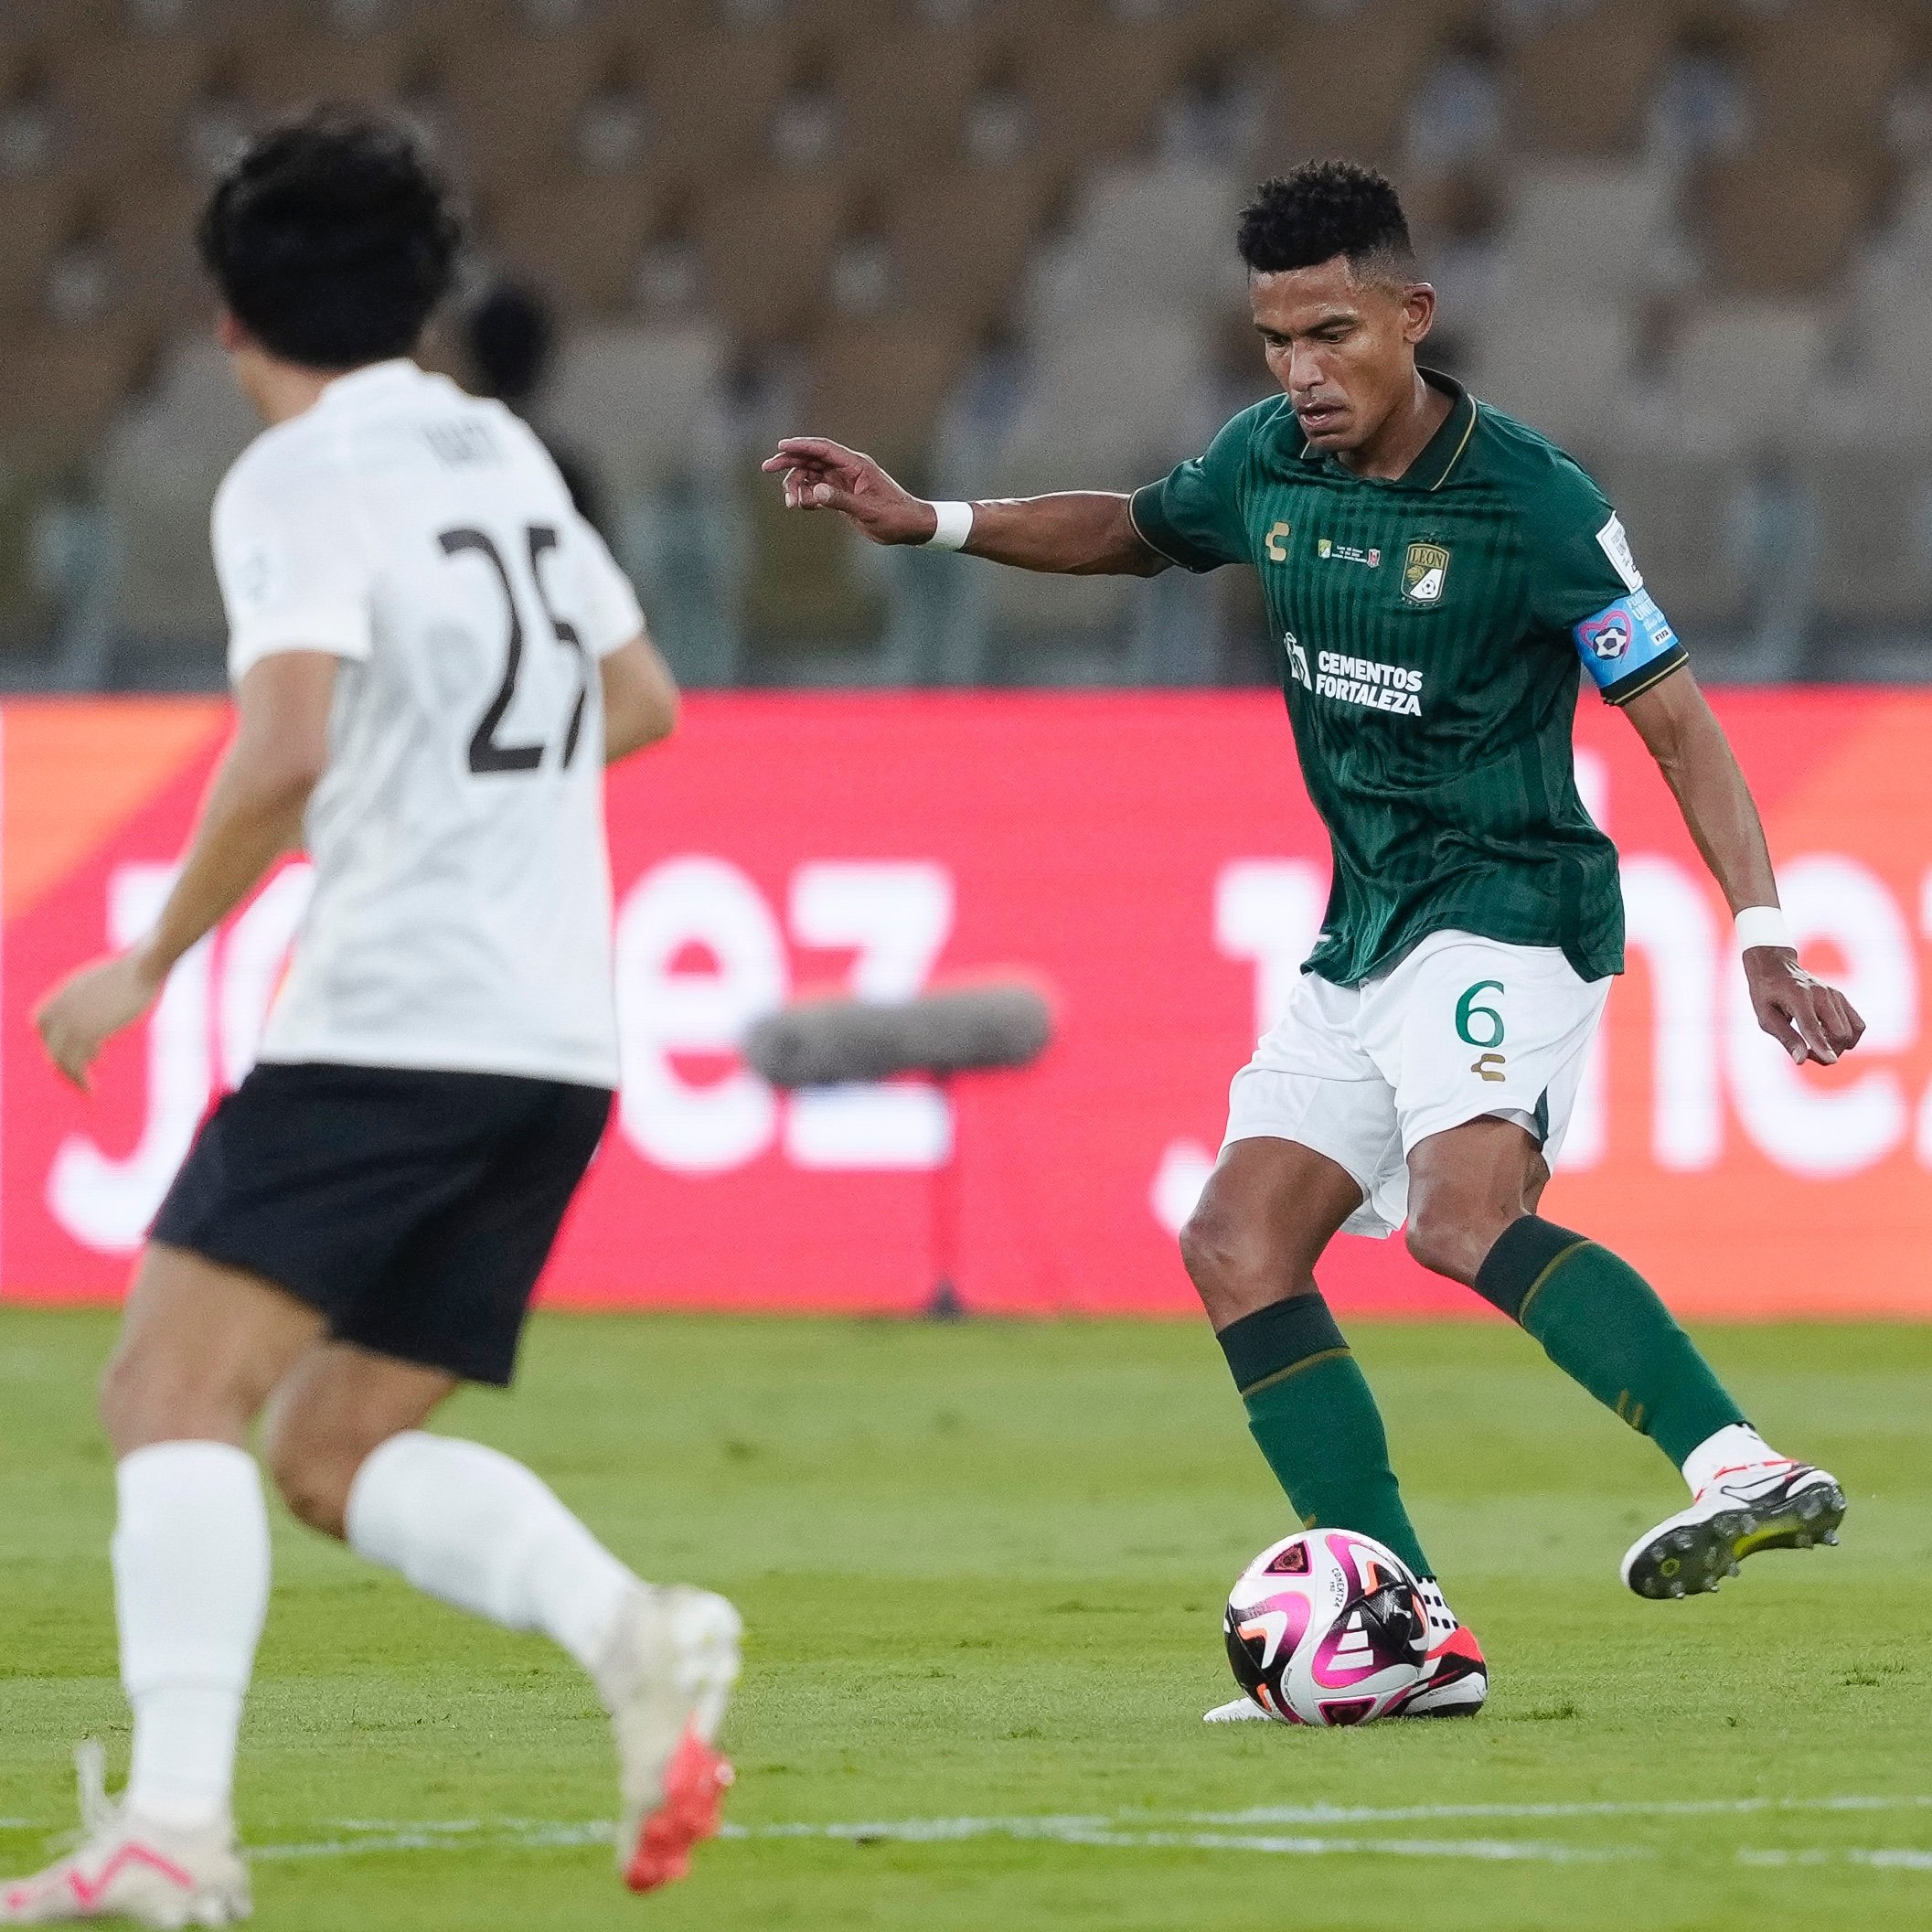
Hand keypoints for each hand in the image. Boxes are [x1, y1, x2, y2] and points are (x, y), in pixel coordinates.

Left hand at [34, 950, 165, 1091]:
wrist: (143, 966)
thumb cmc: (136, 971)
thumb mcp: (105, 981)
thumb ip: (94, 996)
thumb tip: (106, 1001)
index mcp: (63, 993)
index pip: (41, 1023)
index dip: (51, 1038)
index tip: (69, 1050)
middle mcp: (61, 1008)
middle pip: (50, 1044)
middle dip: (62, 1063)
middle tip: (78, 1078)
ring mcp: (73, 1020)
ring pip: (60, 1058)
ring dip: (72, 1077)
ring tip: (86, 1088)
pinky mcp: (89, 1032)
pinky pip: (77, 1063)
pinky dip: (82, 1080)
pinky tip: (92, 1089)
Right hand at [759, 437, 941, 545]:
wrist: (909, 527)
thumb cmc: (894, 517)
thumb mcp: (868, 511)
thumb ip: (840, 501)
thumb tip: (814, 492)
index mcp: (856, 465)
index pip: (823, 449)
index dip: (801, 446)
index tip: (780, 446)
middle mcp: (848, 470)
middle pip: (812, 459)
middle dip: (789, 463)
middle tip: (767, 468)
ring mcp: (844, 482)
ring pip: (812, 476)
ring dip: (797, 486)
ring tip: (791, 503)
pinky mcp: (842, 495)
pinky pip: (817, 490)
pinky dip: (806, 496)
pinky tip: (801, 505)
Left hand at [1744, 947, 1864, 1065]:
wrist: (1777, 967)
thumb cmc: (1767, 994)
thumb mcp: (1766, 1016)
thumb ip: (1785, 1037)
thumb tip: (1801, 1060)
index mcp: (1798, 997)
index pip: (1813, 1026)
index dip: (1821, 1046)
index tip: (1831, 1061)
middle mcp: (1821, 994)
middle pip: (1839, 1033)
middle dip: (1828, 1051)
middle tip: (1807, 1053)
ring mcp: (1834, 995)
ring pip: (1850, 1031)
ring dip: (1837, 1047)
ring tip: (1816, 1046)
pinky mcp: (1841, 998)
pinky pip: (1857, 1024)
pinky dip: (1847, 1037)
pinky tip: (1828, 1037)